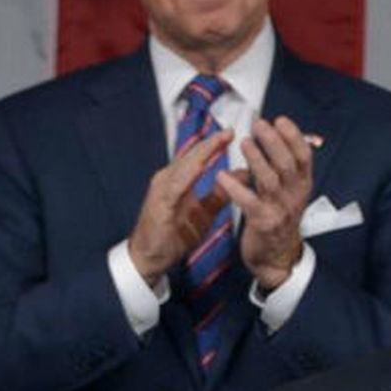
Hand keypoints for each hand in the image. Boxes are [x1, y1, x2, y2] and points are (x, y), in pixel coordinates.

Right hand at [129, 131, 233, 285]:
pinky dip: (186, 176)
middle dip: (209, 144)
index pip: (197, 158)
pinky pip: (174, 186)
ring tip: (216, 143)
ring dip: (200, 154)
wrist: (148, 258)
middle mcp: (167, 180)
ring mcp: (161, 190)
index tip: (230, 134)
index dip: (213, 145)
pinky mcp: (158, 204)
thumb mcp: (204, 212)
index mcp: (177, 181)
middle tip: (228, 132)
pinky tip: (199, 167)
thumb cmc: (173, 235)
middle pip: (190, 157)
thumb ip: (220, 194)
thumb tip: (242, 177)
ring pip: (182, 167)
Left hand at [217, 116, 313, 290]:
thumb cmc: (279, 219)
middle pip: (286, 164)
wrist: (276, 257)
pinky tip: (222, 175)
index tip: (280, 120)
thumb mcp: (290, 192)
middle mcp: (294, 196)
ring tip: (244, 143)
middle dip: (273, 142)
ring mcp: (279, 210)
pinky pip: (249, 202)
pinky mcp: (262, 223)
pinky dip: (235, 188)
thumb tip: (274, 137)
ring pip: (269, 180)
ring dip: (257, 159)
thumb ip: (284, 168)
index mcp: (302, 185)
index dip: (293, 137)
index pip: (303, 156)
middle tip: (259, 125)